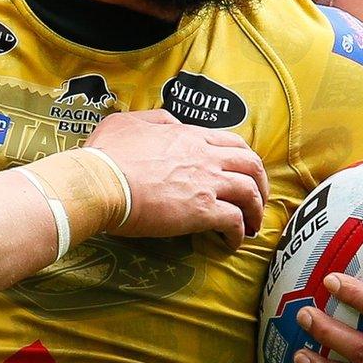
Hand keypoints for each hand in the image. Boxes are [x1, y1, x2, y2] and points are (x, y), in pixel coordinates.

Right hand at [86, 110, 268, 249]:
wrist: (101, 182)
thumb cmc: (107, 154)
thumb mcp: (128, 122)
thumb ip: (156, 119)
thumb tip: (173, 122)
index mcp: (190, 136)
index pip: (233, 142)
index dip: (245, 159)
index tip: (244, 173)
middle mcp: (205, 157)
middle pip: (252, 165)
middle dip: (261, 184)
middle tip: (257, 201)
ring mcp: (206, 183)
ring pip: (250, 193)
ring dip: (256, 211)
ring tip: (251, 227)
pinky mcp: (202, 211)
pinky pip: (234, 222)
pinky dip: (238, 233)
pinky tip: (232, 243)